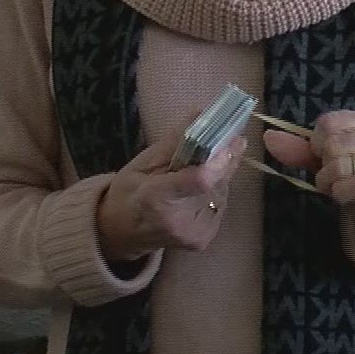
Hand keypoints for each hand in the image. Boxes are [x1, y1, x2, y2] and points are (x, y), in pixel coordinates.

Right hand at [95, 134, 243, 262]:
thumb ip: (175, 142)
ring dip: (219, 176)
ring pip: (222, 192)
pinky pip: (221, 204)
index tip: (234, 140)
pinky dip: (215, 192)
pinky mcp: (203, 240)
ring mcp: (193, 235)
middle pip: (215, 183)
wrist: (120, 234)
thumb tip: (202, 113)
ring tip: (202, 169)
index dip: (219, 161)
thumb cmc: (127, 194)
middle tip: (228, 139)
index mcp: (156, 198)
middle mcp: (178, 221)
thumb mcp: (141, 163)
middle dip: (223, 159)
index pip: (197, 181)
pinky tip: (199, 191)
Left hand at [265, 109, 354, 243]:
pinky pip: (351, 185)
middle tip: (339, 177)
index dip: (318, 145)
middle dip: (324, 166)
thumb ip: (301, 148)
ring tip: (343, 188)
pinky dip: (340, 194)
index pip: (326, 123)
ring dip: (330, 183)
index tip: (332, 159)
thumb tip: (268, 136)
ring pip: (337, 164)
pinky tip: (346, 197)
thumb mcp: (332, 159)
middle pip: (330, 143)